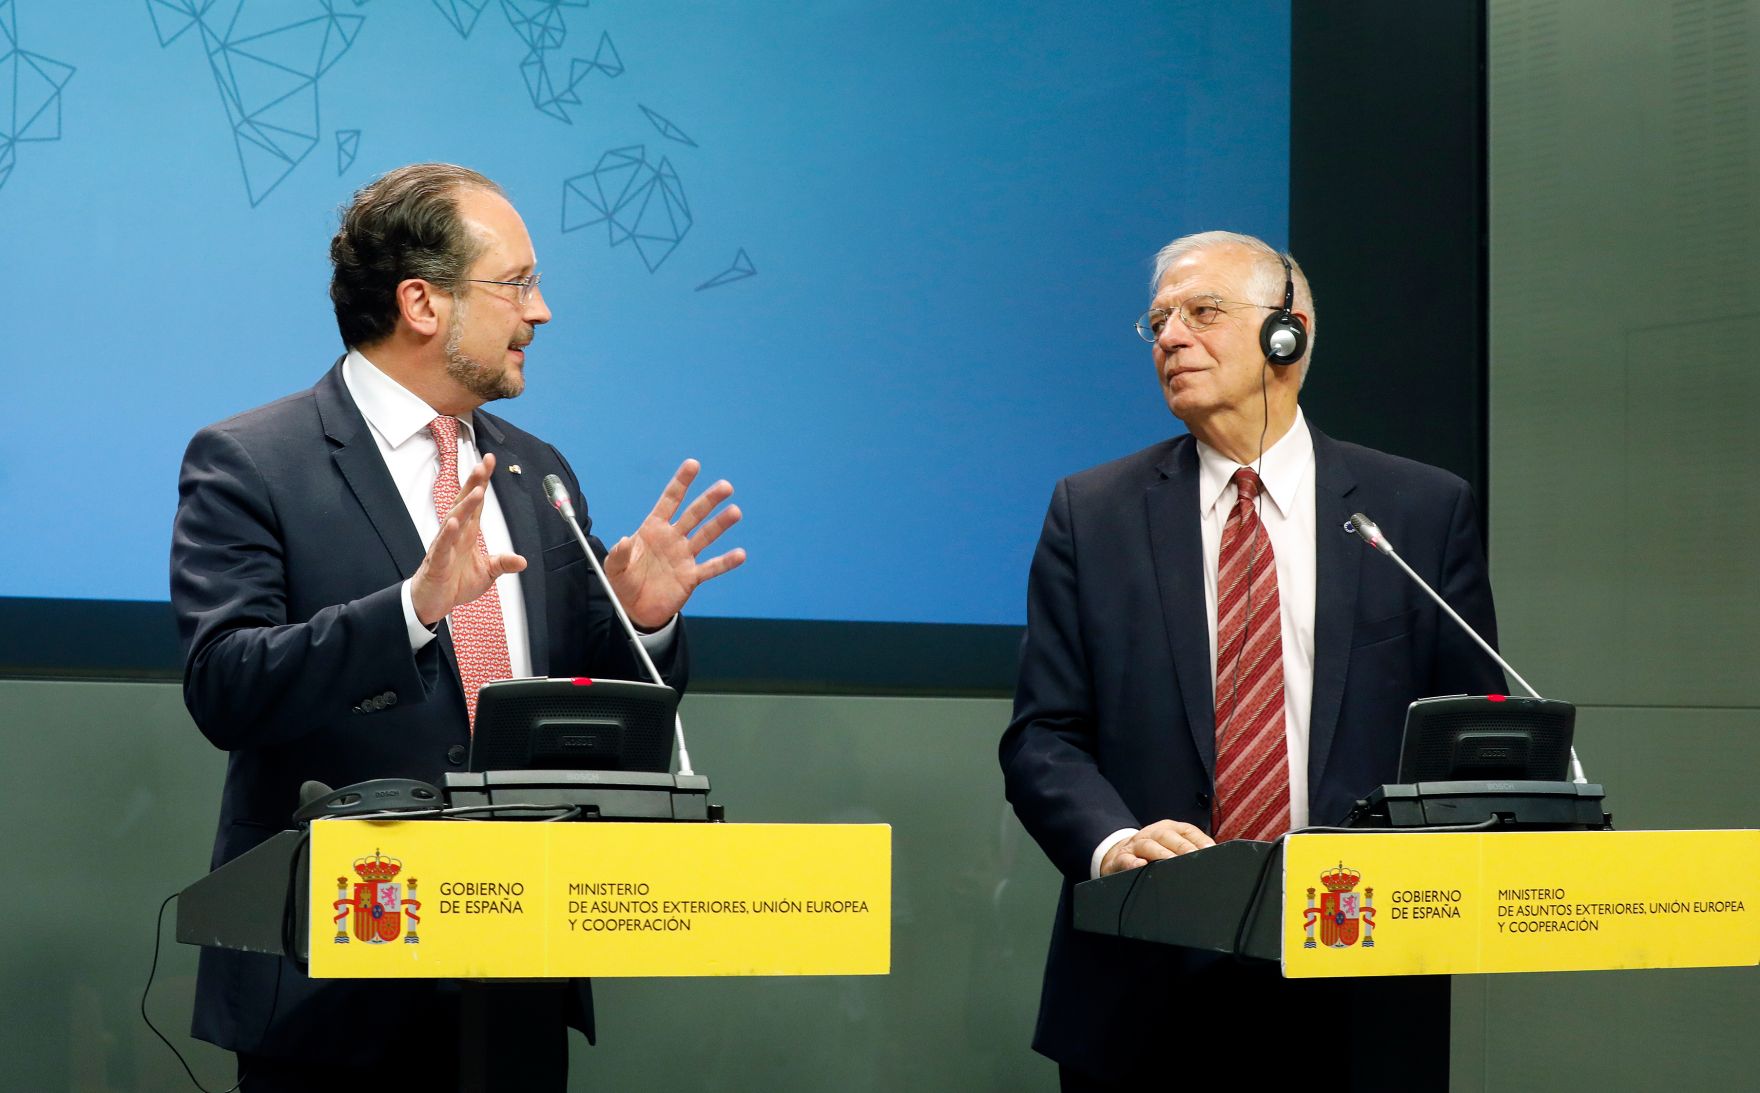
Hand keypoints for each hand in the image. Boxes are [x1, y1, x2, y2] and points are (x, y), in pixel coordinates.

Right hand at [410, 453, 527, 626]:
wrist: (432, 602)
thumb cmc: (454, 583)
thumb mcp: (487, 573)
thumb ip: (502, 563)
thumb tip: (523, 561)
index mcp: (468, 532)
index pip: (476, 502)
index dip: (482, 482)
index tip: (489, 461)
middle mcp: (456, 534)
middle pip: (464, 504)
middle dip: (473, 484)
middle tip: (482, 464)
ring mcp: (445, 546)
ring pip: (454, 520)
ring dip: (465, 505)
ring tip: (477, 491)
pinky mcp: (437, 562)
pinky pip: (442, 545)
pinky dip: (448, 534)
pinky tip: (454, 522)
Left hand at [605, 459, 745, 629]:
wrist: (635, 609)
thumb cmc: (623, 582)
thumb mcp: (613, 568)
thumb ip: (618, 555)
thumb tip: (624, 541)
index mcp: (653, 529)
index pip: (670, 500)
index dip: (681, 483)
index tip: (693, 464)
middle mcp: (673, 538)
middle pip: (694, 514)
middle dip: (709, 500)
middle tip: (725, 486)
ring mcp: (684, 556)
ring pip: (706, 536)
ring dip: (720, 524)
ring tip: (735, 512)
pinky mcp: (691, 577)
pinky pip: (711, 568)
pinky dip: (725, 562)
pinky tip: (740, 554)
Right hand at [1099, 819, 1214, 875]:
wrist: (1120, 853)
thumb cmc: (1155, 852)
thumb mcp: (1171, 846)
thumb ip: (1190, 849)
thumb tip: (1214, 859)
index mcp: (1169, 829)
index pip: (1186, 830)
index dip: (1199, 839)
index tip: (1210, 850)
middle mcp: (1153, 833)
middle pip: (1168, 836)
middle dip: (1182, 847)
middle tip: (1193, 858)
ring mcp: (1136, 844)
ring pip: (1149, 845)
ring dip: (1161, 854)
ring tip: (1172, 862)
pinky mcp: (1122, 857)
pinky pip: (1126, 859)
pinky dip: (1133, 862)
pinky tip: (1141, 866)